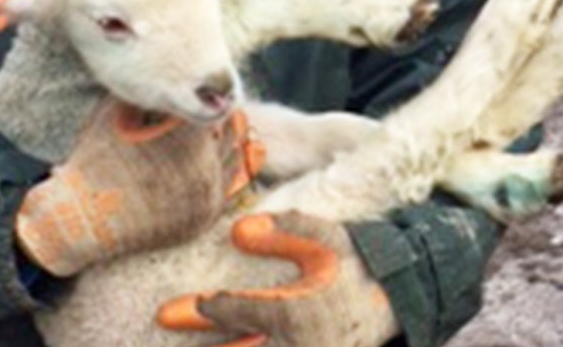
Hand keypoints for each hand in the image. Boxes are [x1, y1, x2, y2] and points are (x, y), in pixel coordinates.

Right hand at [15, 98, 263, 276]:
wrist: (84, 220)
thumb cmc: (97, 160)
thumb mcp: (118, 112)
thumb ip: (149, 87)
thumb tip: (165, 62)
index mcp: (187, 137)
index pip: (219, 105)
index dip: (209, 97)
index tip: (200, 92)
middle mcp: (205, 167)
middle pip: (235, 130)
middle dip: (221, 119)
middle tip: (205, 112)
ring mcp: (207, 195)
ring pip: (238, 158)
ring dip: (226, 145)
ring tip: (206, 137)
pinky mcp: (205, 217)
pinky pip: (230, 187)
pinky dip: (223, 171)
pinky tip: (207, 162)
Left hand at [157, 211, 399, 346]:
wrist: (396, 297)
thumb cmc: (354, 262)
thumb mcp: (323, 238)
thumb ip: (282, 231)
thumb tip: (237, 229)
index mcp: (293, 312)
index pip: (235, 311)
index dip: (204, 309)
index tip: (174, 310)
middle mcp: (294, 346)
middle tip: (166, 325)